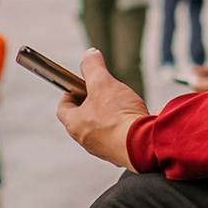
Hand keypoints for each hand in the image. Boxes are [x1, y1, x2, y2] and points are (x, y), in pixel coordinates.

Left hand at [57, 49, 150, 168]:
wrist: (144, 145)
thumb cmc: (119, 116)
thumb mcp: (103, 83)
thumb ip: (93, 67)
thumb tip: (89, 54)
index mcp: (75, 125)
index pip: (64, 107)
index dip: (70, 92)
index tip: (80, 83)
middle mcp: (86, 140)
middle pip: (84, 117)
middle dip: (94, 103)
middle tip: (105, 91)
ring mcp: (105, 149)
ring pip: (102, 128)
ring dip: (110, 115)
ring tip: (124, 104)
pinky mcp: (123, 153)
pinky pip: (120, 137)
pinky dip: (126, 126)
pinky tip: (137, 118)